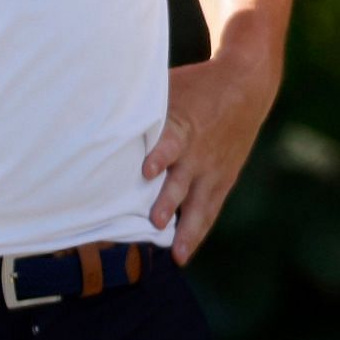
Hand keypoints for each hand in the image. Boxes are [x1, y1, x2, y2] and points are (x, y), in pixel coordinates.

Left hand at [142, 56, 277, 264]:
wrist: (246, 85)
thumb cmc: (197, 86)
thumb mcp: (169, 87)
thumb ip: (141, 108)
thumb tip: (94, 112)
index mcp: (183, 125)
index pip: (171, 142)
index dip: (159, 156)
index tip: (147, 170)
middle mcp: (198, 151)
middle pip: (182, 180)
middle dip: (168, 201)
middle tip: (155, 221)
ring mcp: (212, 168)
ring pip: (200, 204)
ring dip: (187, 229)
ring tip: (177, 255)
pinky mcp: (223, 178)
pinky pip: (210, 209)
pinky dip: (198, 231)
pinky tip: (183, 254)